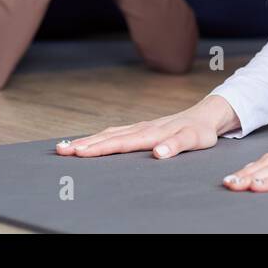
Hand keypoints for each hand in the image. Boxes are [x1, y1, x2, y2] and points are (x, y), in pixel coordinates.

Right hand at [55, 95, 234, 160]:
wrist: (206, 115)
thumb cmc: (201, 131)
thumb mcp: (195, 140)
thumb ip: (177, 145)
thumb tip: (159, 153)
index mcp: (152, 133)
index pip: (121, 143)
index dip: (99, 148)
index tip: (79, 152)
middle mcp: (142, 129)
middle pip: (108, 137)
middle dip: (84, 145)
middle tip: (60, 151)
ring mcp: (140, 127)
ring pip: (109, 133)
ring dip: (88, 141)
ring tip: (65, 147)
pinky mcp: (141, 128)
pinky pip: (115, 132)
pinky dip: (98, 137)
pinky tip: (89, 141)